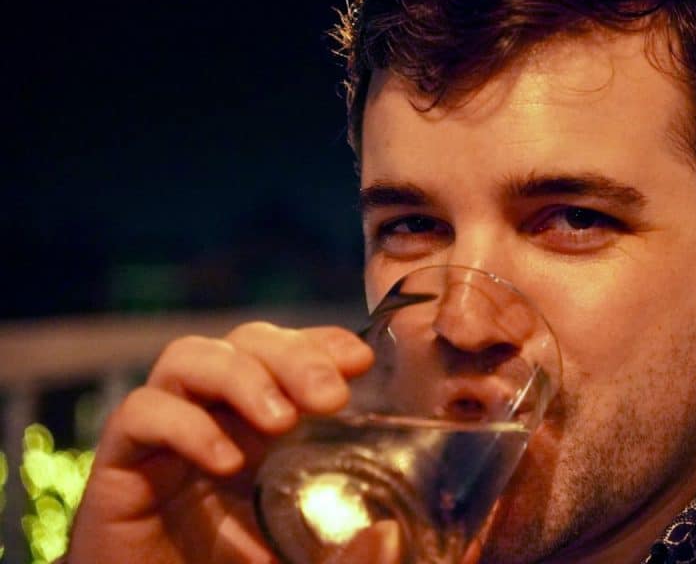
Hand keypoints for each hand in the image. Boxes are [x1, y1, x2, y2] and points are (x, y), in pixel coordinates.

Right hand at [67, 322, 372, 562]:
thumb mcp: (302, 561)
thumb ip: (345, 553)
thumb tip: (388, 534)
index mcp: (259, 427)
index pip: (289, 353)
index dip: (322, 343)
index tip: (360, 361)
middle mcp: (213, 417)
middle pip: (245, 341)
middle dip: (292, 354)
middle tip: (331, 395)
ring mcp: (163, 435)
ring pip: (190, 356)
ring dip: (241, 376)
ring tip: (281, 421)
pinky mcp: (118, 464)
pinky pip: (142, 413)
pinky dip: (186, 426)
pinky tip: (226, 462)